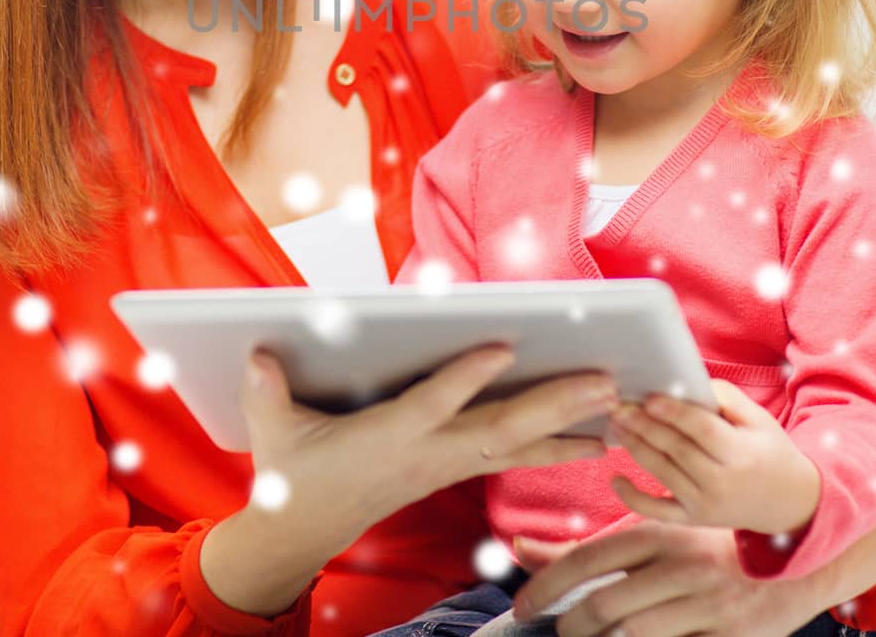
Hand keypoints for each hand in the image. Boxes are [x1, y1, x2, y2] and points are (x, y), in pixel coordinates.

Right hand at [238, 343, 619, 555]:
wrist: (305, 529)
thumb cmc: (293, 471)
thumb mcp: (272, 432)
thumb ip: (267, 393)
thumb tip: (257, 352)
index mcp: (386, 440)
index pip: (432, 405)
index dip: (466, 378)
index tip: (502, 347)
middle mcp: (427, 455)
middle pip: (499, 429)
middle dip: (554, 405)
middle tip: (604, 381)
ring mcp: (444, 465)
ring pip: (517, 446)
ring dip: (570, 426)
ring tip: (618, 406)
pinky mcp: (452, 468)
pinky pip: (513, 457)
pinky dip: (555, 445)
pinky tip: (593, 437)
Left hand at [511, 522, 819, 636]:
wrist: (792, 558)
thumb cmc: (701, 547)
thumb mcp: (646, 536)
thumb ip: (580, 546)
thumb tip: (517, 548)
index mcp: (656, 533)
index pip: (587, 558)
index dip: (545, 585)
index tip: (521, 606)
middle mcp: (680, 566)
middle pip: (604, 604)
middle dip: (572, 624)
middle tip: (563, 629)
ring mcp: (706, 605)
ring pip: (632, 635)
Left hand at [607, 379, 820, 536]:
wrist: (789, 503)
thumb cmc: (770, 452)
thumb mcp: (760, 420)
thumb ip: (727, 398)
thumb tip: (687, 384)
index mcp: (741, 454)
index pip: (701, 430)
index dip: (674, 413)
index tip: (649, 397)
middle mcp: (722, 483)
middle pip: (677, 450)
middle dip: (645, 427)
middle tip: (619, 407)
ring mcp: (706, 506)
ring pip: (663, 474)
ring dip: (635, 448)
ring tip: (616, 424)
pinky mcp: (694, 520)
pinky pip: (659, 512)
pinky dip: (634, 499)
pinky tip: (615, 479)